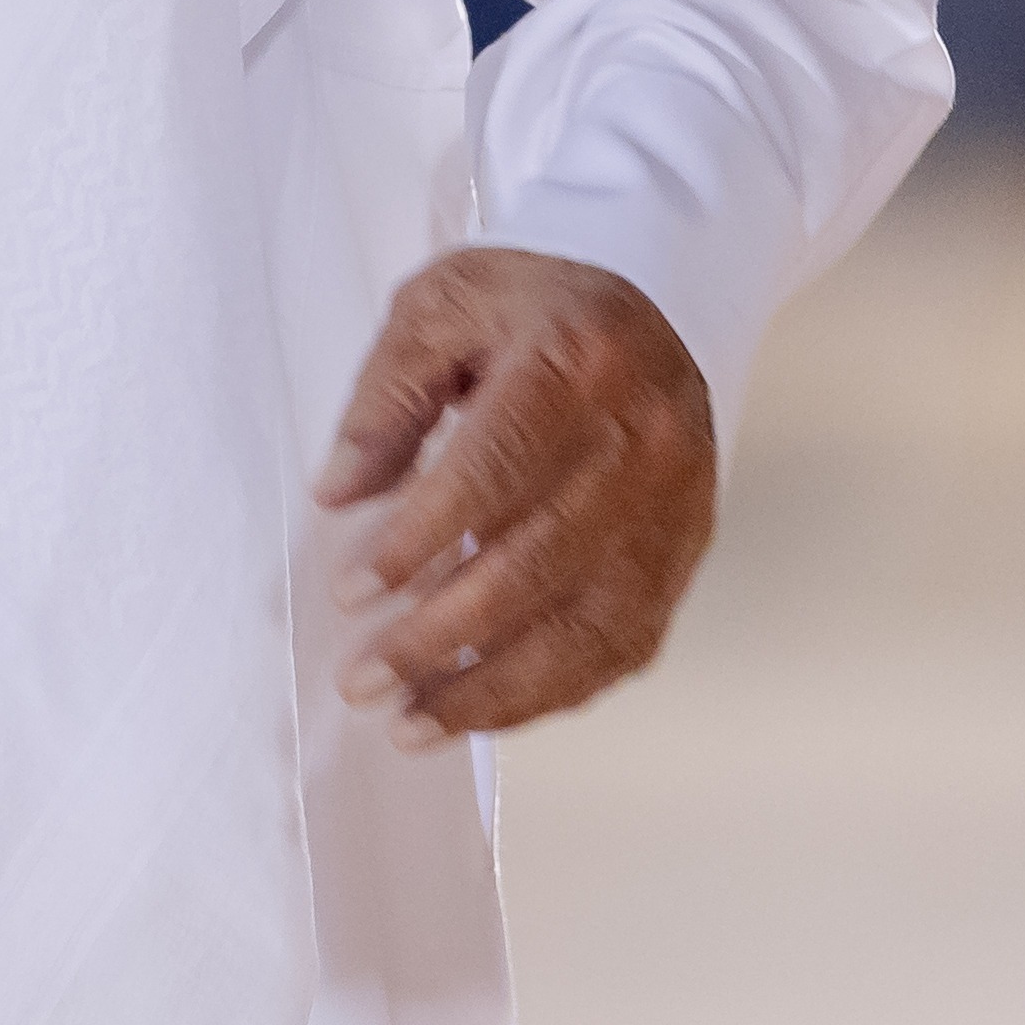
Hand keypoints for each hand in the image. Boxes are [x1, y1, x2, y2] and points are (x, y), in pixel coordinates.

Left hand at [315, 248, 716, 745]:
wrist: (649, 304)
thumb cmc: (529, 307)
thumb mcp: (439, 308)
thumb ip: (385, 399)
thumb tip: (340, 496)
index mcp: (575, 357)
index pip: (494, 469)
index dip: (420, 540)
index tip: (353, 593)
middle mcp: (643, 438)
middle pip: (538, 561)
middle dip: (441, 636)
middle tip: (362, 678)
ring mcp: (676, 507)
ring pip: (588, 625)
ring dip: (493, 689)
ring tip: (409, 720)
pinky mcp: (684, 554)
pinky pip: (620, 646)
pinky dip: (549, 691)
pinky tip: (479, 708)